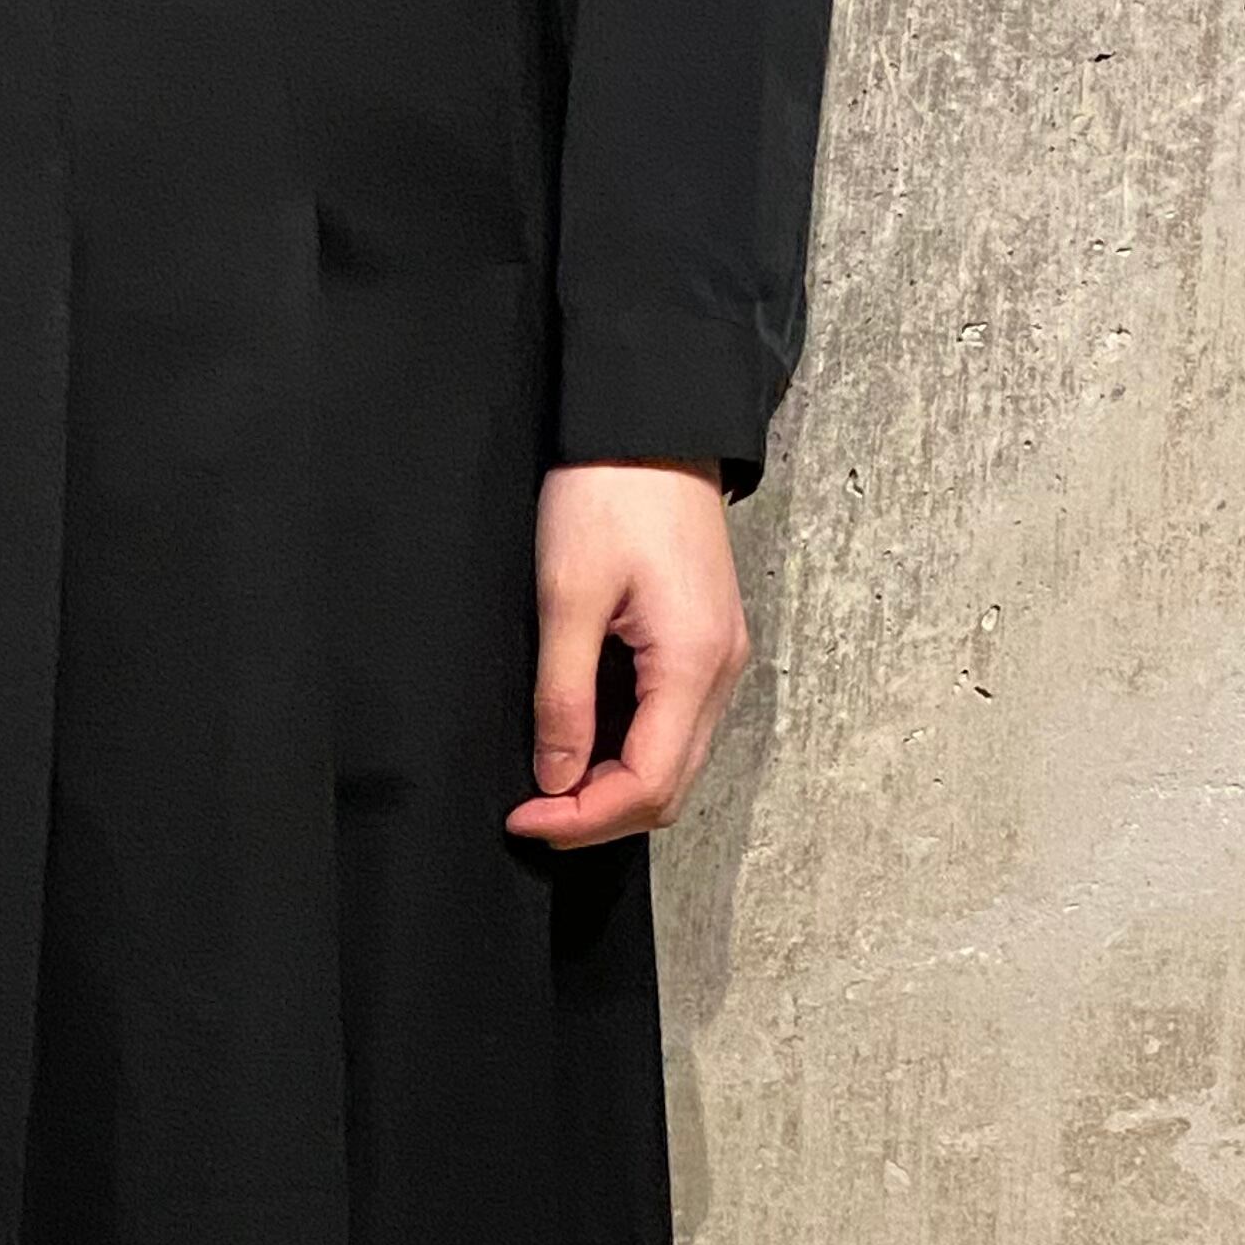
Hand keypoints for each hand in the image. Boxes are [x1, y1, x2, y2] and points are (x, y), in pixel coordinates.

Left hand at [505, 461, 749, 849]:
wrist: (651, 426)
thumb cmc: (610, 494)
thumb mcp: (569, 595)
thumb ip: (564, 695)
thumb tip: (556, 777)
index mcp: (693, 664)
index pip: (647, 784)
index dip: (582, 818)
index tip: (522, 818)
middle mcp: (722, 673)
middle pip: (668, 789)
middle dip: (598, 816)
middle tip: (530, 815)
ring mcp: (720, 660)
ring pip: (674, 763)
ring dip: (613, 789)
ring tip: (548, 786)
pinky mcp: (704, 644)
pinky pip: (673, 727)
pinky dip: (629, 753)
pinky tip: (581, 746)